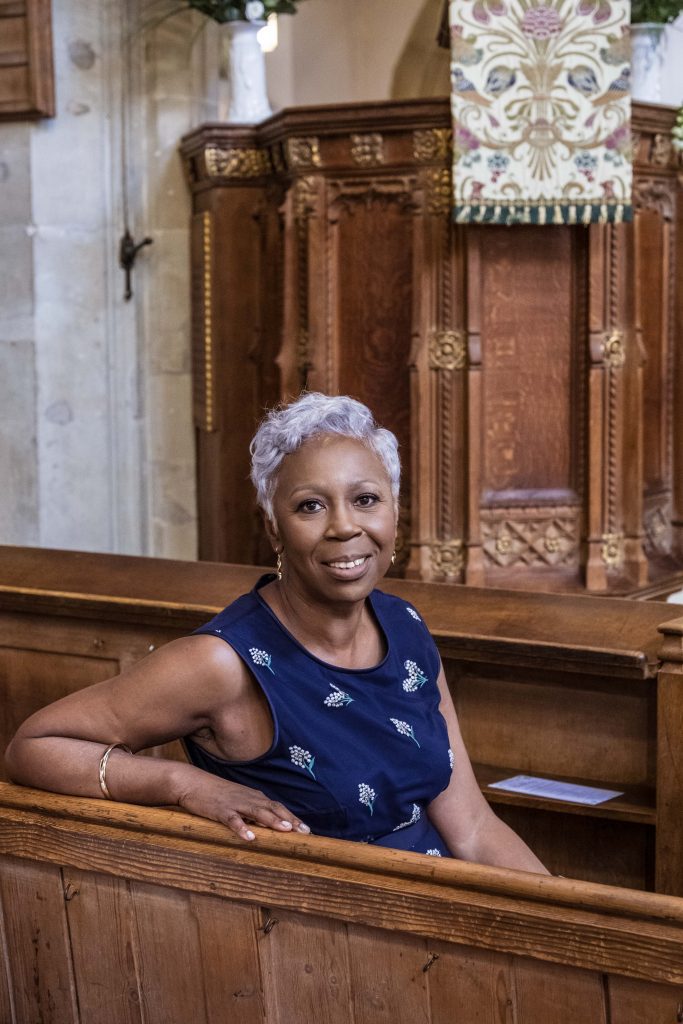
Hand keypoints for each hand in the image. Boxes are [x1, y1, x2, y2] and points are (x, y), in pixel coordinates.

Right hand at [177, 772, 309, 841]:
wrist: (192, 782)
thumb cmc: (216, 794)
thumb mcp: (238, 801)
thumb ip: (252, 812)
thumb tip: (267, 827)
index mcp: (254, 797)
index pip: (278, 807)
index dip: (293, 818)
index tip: (307, 830)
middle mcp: (248, 798)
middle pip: (273, 808)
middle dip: (290, 820)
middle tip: (305, 832)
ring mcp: (235, 803)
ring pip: (257, 812)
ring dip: (272, 820)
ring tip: (286, 831)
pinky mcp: (220, 810)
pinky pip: (233, 820)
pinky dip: (242, 828)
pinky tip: (249, 838)